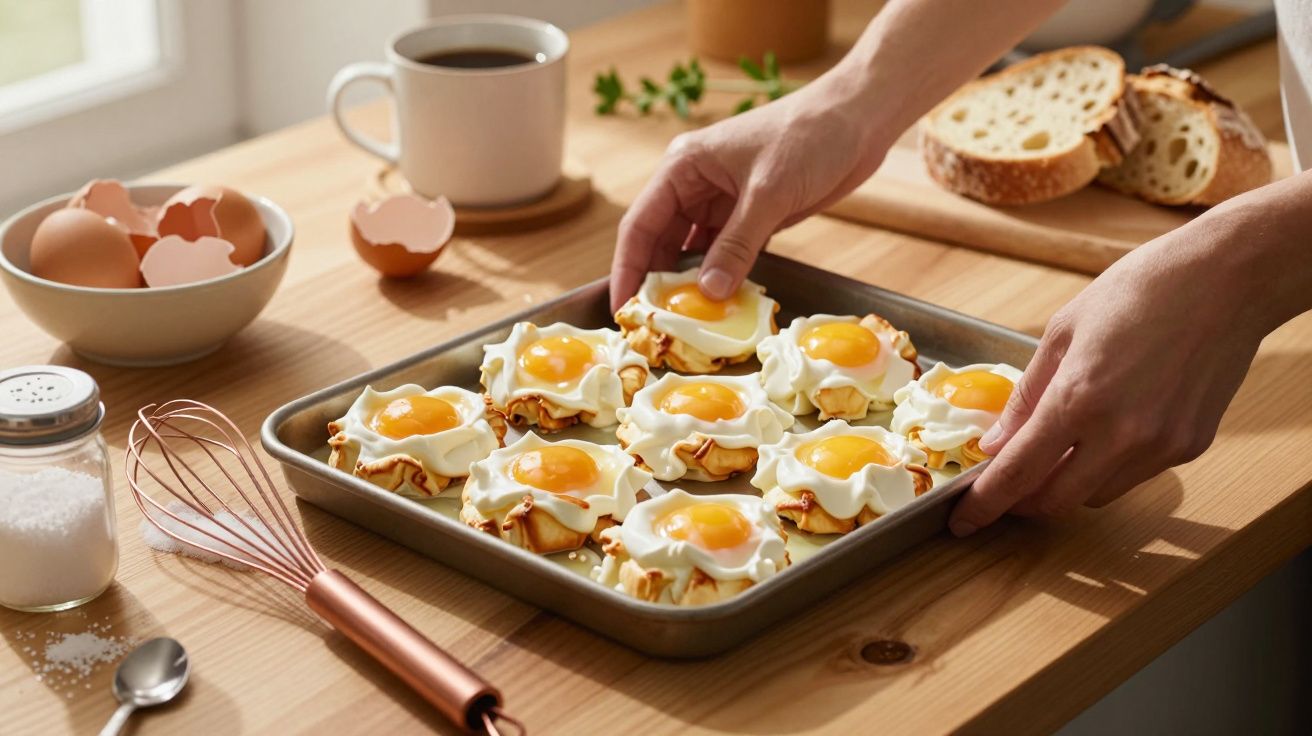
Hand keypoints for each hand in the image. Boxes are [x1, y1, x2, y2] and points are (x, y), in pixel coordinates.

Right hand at [609, 76, 888, 311]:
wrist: (859, 117)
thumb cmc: (810, 135)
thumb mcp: (768, 192)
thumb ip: (737, 244)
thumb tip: (709, 294)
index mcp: (683, 167)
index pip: (640, 224)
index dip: (628, 269)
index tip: (624, 310)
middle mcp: (695, 185)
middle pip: (661, 243)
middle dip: (656, 284)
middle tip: (653, 328)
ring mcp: (723, 202)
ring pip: (693, 253)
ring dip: (690, 286)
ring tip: (684, 326)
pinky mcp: (752, 215)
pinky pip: (726, 254)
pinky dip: (722, 278)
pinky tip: (721, 306)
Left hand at [948, 220, 1266, 535]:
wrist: (1228, 279)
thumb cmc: (1140, 290)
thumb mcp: (1062, 332)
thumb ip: (1025, 396)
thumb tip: (996, 444)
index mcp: (1079, 399)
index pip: (1018, 474)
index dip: (984, 504)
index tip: (963, 520)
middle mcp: (1122, 434)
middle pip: (1056, 502)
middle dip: (1021, 503)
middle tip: (1003, 486)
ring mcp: (1161, 446)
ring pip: (1096, 496)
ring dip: (1065, 486)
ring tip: (1055, 451)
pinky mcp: (1190, 447)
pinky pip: (1134, 476)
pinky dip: (1107, 468)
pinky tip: (1104, 433)